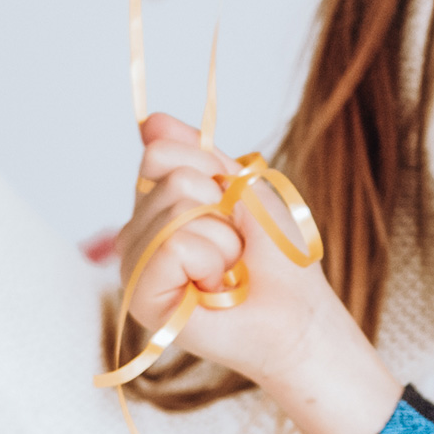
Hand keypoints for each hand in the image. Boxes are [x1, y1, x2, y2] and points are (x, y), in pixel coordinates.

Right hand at [116, 113, 343, 389]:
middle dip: (221, 207)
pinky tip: (212, 286)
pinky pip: (171, 248)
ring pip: (174, 211)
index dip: (208, 169)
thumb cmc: (276, 254)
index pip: (159, 153)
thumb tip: (150, 120)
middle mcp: (138, 234)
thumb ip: (198, 153)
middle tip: (234, 244)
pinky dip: (209, 261)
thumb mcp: (245, 187)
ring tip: (225, 268)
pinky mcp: (140, 299)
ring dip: (222, 238)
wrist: (298, 312)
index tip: (231, 202)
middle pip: (169, 178)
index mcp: (158, 206)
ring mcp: (135, 266)